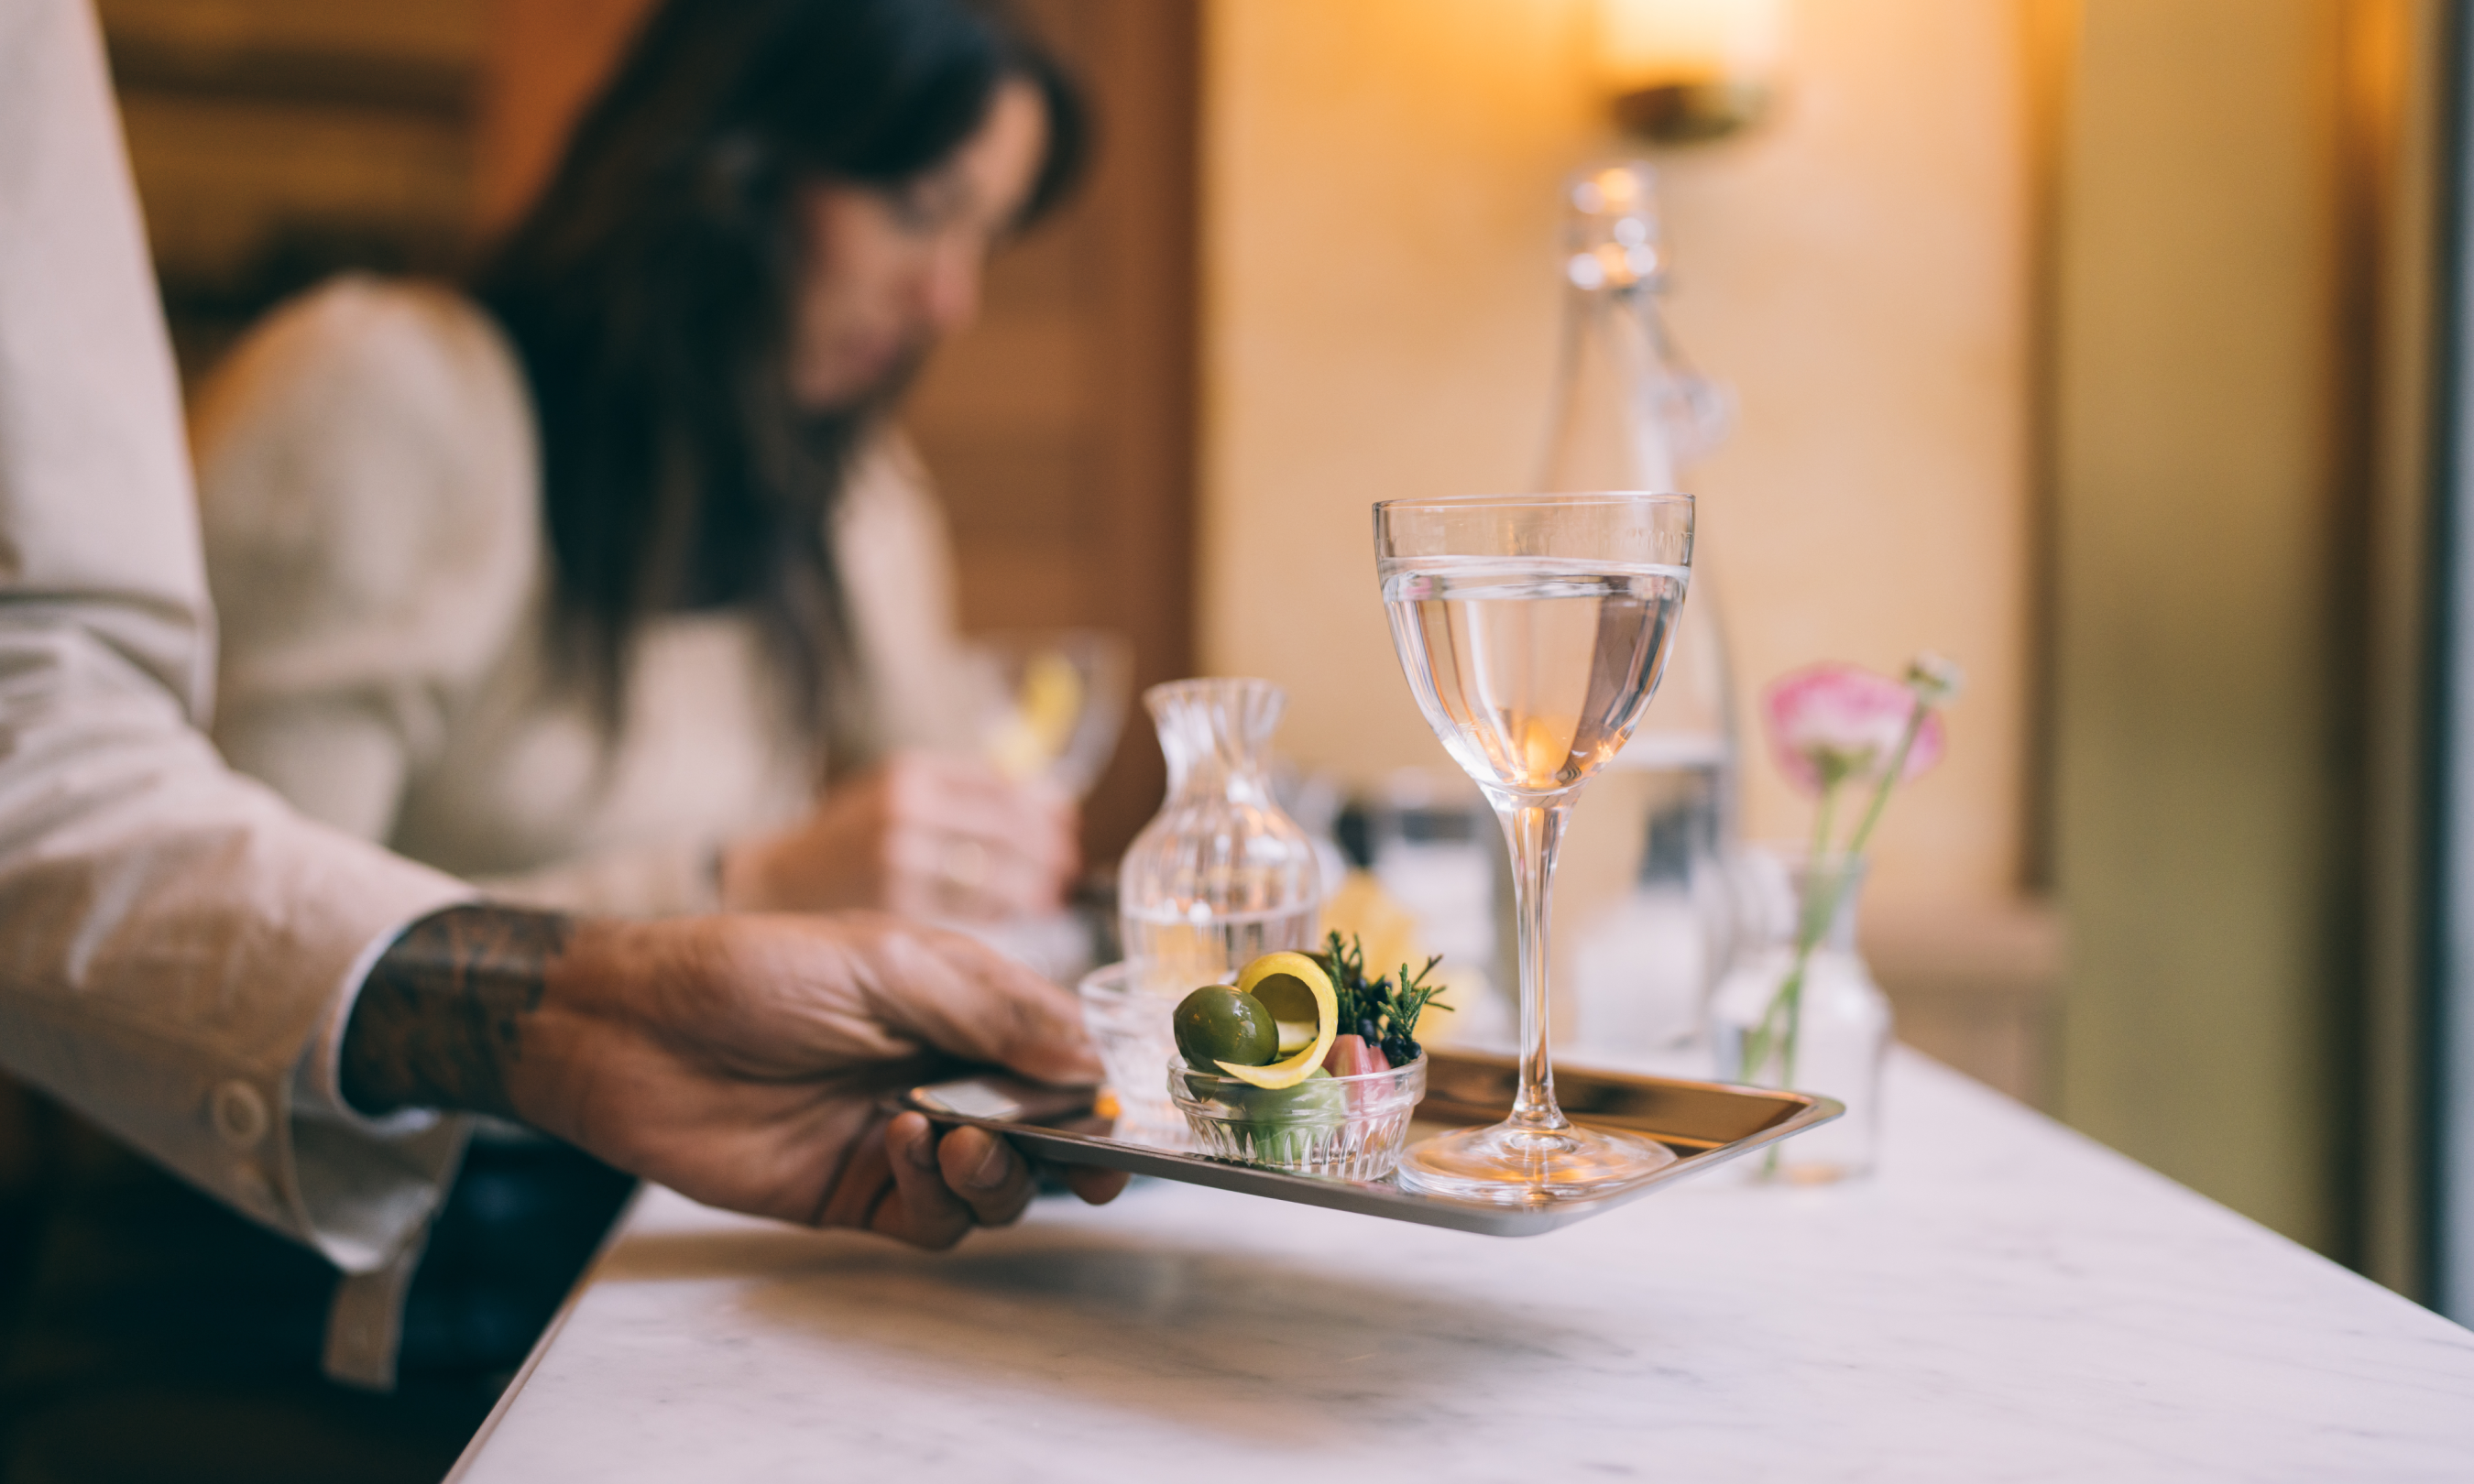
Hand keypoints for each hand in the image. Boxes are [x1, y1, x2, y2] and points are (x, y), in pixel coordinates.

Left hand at [342, 907, 1126, 1247]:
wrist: (632, 1030)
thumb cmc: (754, 971)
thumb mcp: (890, 963)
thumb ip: (995, 1011)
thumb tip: (1090, 1061)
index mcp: (960, 1004)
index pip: (1058, 1053)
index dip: (1095, 1086)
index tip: (1119, 1110)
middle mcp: (943, 1073)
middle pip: (1044, 1133)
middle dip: (1070, 1150)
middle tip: (1083, 1160)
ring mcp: (903, 1137)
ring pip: (998, 1188)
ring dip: (1000, 1175)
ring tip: (962, 1142)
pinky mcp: (857, 1194)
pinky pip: (933, 1221)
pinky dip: (936, 1197)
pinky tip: (902, 1151)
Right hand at [720, 751, 1078, 922]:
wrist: (779, 877)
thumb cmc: (851, 837)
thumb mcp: (899, 791)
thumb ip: (965, 794)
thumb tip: (1051, 803)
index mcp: (911, 772)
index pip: (1001, 785)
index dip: (1042, 808)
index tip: (1067, 824)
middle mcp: (906, 810)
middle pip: (1004, 829)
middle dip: (1045, 851)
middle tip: (1068, 866)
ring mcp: (900, 859)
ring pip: (991, 874)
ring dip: (1030, 887)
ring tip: (1049, 895)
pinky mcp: (895, 905)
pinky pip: (965, 910)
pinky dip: (996, 911)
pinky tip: (1011, 913)